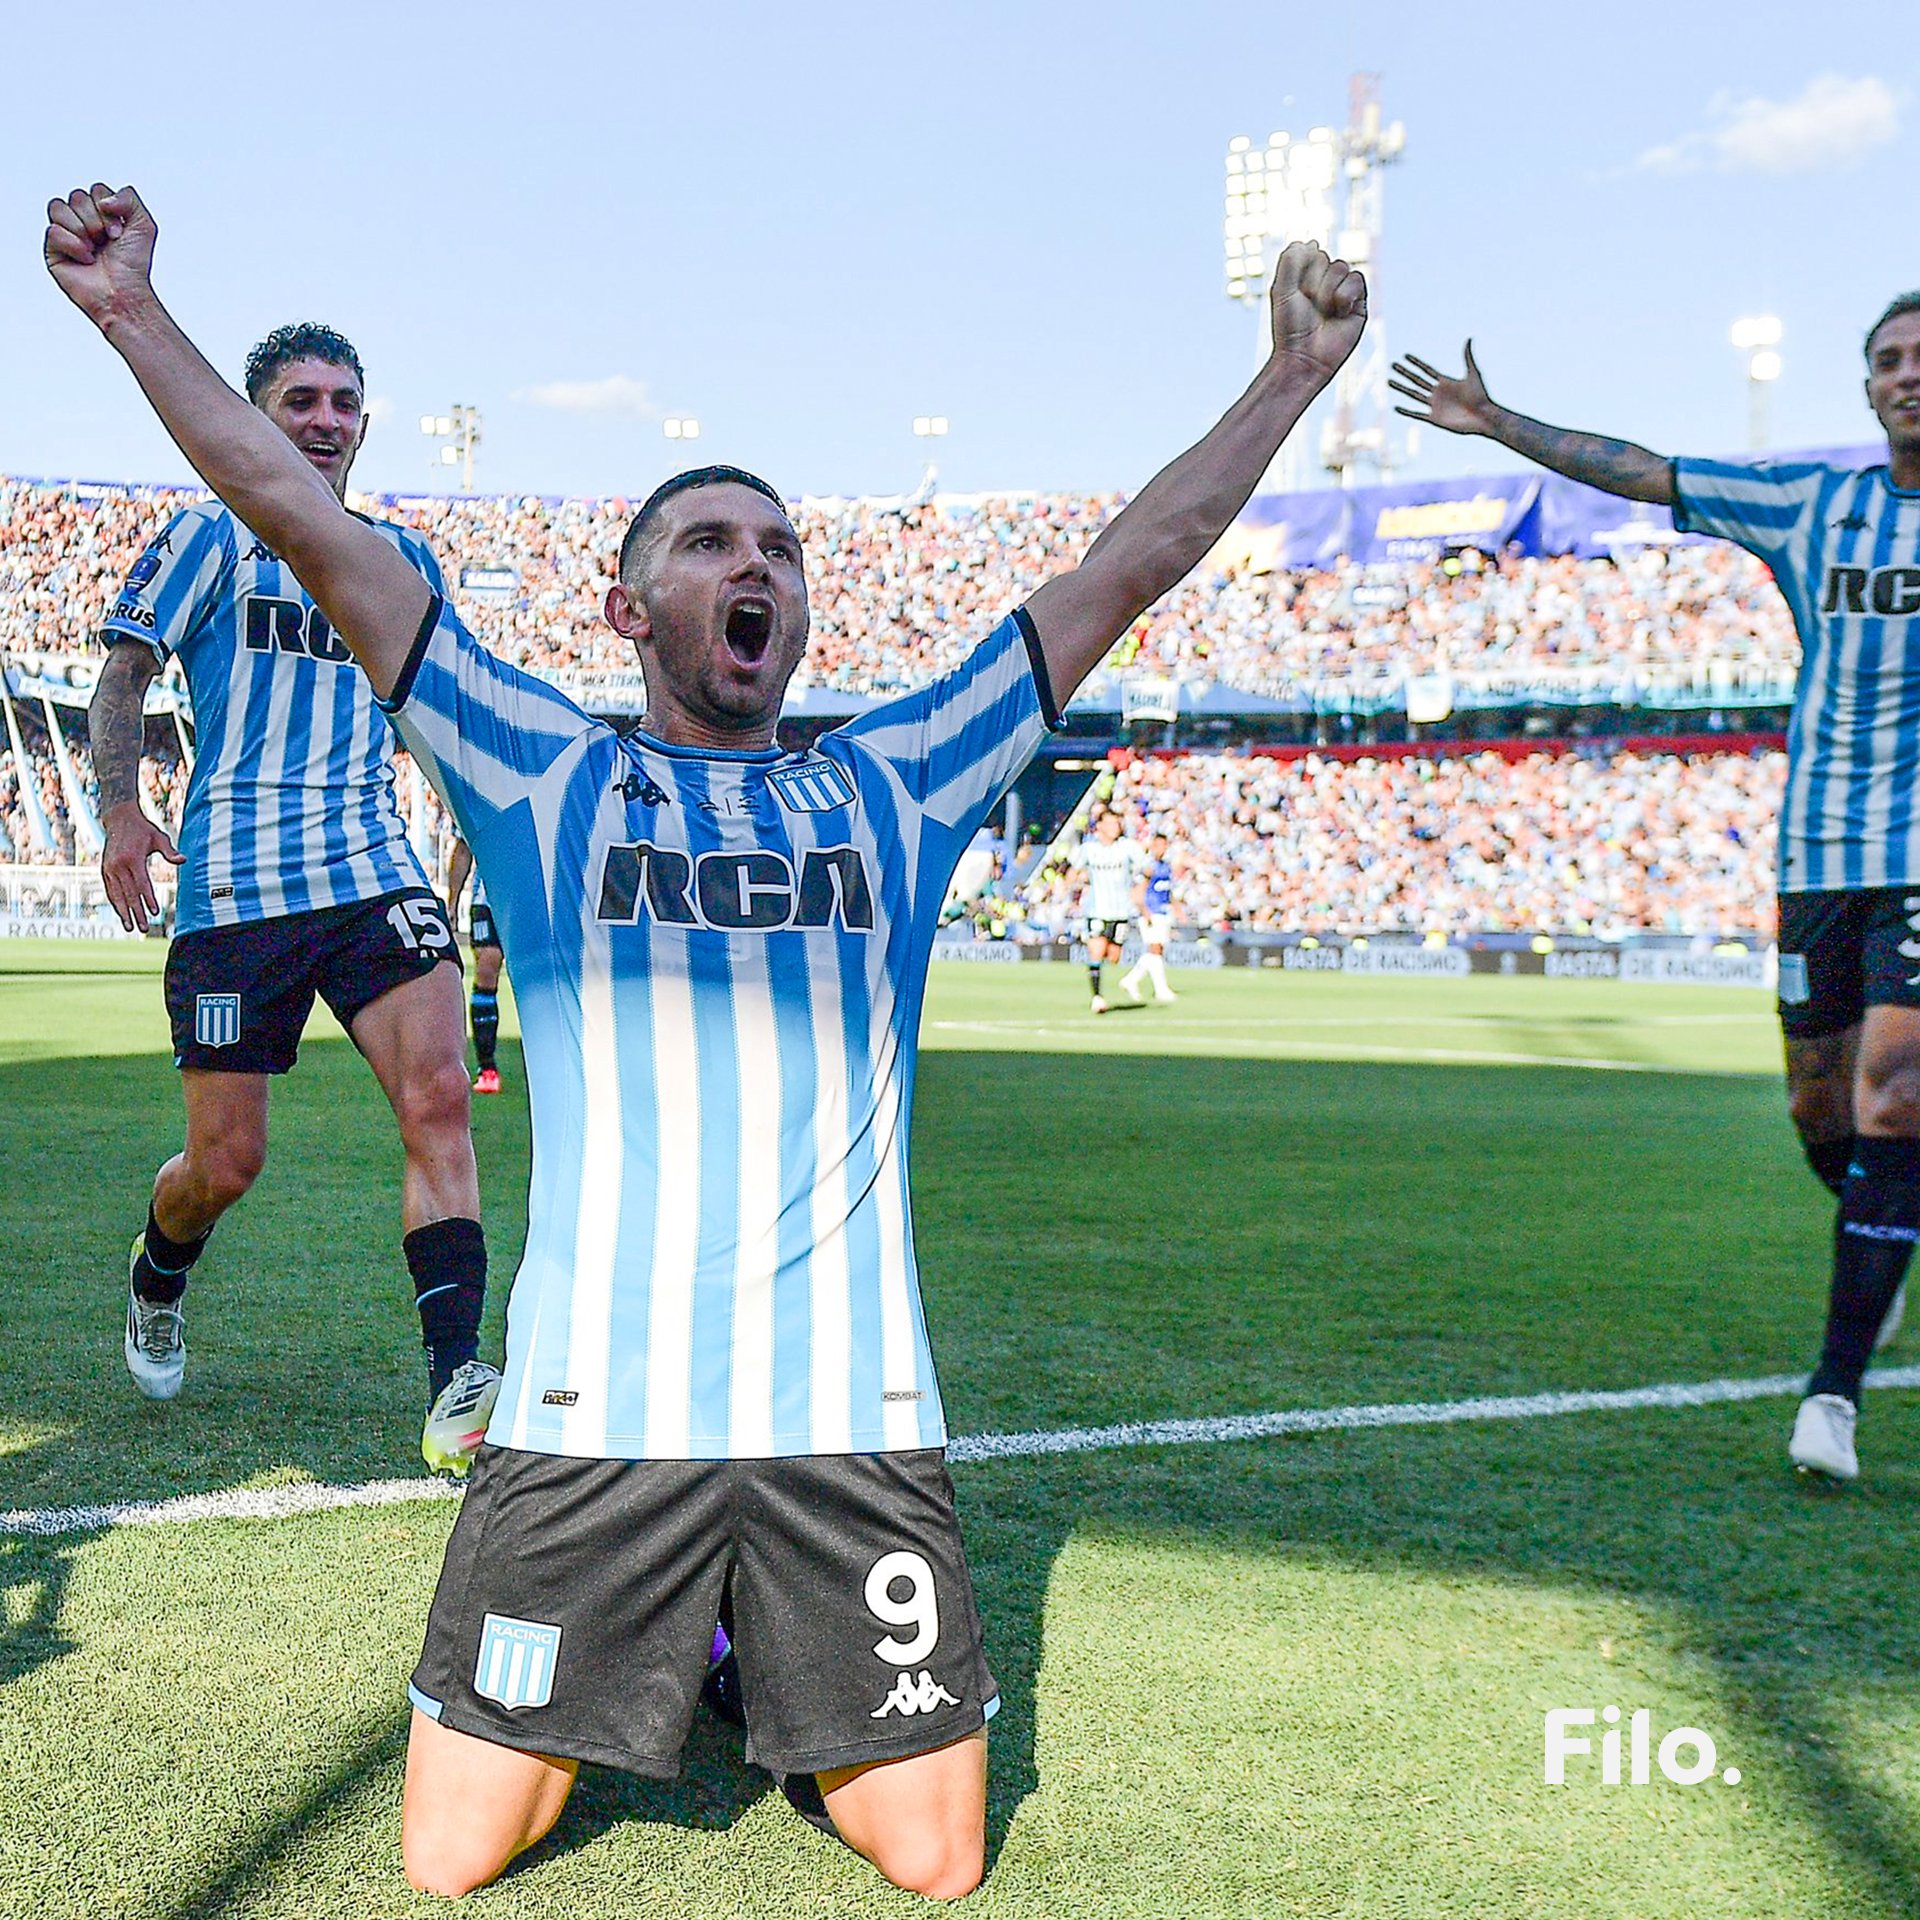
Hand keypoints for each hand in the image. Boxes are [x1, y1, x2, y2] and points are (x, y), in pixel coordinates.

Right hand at [44, 183, 157, 331]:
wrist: (124, 293)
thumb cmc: (133, 266)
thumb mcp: (144, 225)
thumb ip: (129, 198)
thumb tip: (103, 199)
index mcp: (103, 214)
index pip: (96, 190)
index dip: (108, 209)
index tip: (119, 233)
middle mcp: (84, 221)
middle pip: (77, 196)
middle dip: (96, 220)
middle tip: (107, 242)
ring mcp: (67, 233)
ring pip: (58, 207)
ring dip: (82, 229)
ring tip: (95, 250)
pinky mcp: (54, 249)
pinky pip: (53, 230)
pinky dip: (73, 245)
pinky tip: (85, 259)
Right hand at [100, 801, 181, 933]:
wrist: (119, 819)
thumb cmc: (144, 829)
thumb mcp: (159, 837)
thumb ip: (170, 851)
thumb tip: (183, 860)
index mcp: (132, 859)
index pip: (142, 884)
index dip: (147, 899)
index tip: (154, 912)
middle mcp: (117, 865)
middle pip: (129, 894)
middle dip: (137, 912)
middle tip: (144, 928)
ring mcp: (108, 868)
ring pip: (117, 895)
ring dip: (124, 912)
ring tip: (130, 928)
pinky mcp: (104, 870)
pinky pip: (109, 890)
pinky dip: (115, 903)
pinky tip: (121, 914)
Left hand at [1267, 242, 1366, 380]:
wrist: (1304, 357)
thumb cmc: (1290, 328)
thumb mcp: (1281, 289)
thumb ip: (1290, 260)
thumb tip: (1310, 242)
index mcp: (1306, 277)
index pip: (1310, 252)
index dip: (1301, 271)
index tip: (1295, 294)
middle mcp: (1325, 281)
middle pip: (1326, 258)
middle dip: (1314, 282)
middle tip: (1309, 306)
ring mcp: (1342, 291)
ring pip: (1341, 267)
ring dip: (1327, 291)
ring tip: (1323, 312)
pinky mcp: (1359, 302)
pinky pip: (1356, 279)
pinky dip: (1345, 296)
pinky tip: (1340, 313)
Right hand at [1389, 342, 1498, 436]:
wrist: (1483, 417)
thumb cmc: (1481, 396)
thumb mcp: (1473, 374)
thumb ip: (1468, 357)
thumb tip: (1468, 338)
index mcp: (1445, 382)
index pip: (1426, 370)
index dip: (1416, 363)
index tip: (1405, 356)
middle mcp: (1437, 393)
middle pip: (1416, 380)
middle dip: (1404, 373)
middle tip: (1392, 365)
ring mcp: (1434, 406)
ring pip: (1413, 395)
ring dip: (1401, 388)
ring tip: (1389, 382)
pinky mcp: (1434, 419)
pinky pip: (1416, 414)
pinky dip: (1406, 411)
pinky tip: (1396, 407)